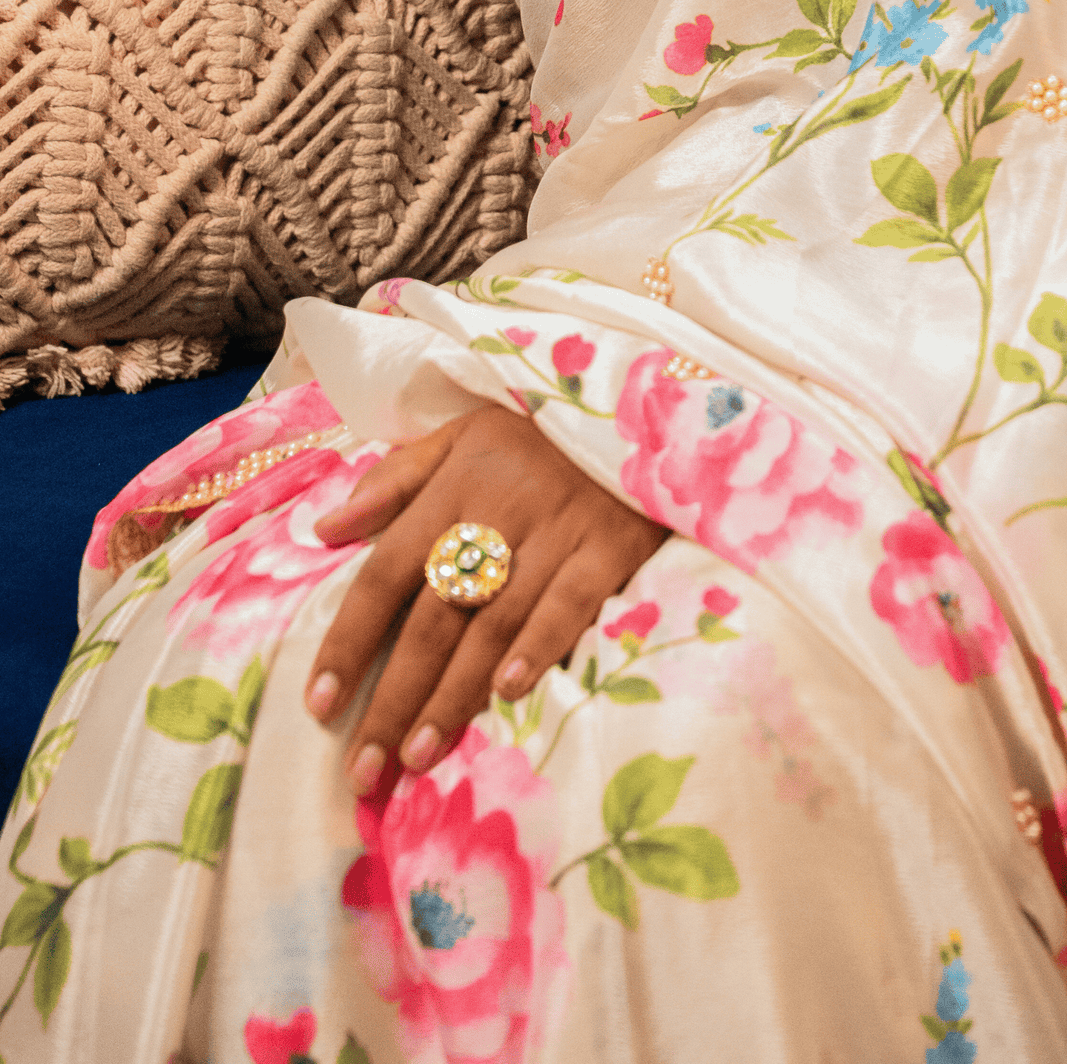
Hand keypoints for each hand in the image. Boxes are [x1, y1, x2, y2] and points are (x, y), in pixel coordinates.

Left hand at [304, 403, 664, 792]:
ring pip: (494, 622)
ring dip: (453, 694)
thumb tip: (325, 529)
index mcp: (455, 484)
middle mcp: (499, 511)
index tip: (318, 704)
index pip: (387, 569)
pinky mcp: (611, 545)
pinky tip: (507, 693)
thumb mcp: (463, 434)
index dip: (350, 639)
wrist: (643, 404)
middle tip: (364, 768)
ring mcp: (558, 530)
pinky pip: (569, 602)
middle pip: (435, 615)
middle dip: (394, 696)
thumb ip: (397, 480)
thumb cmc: (541, 431)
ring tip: (418, 755)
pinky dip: (538, 646)